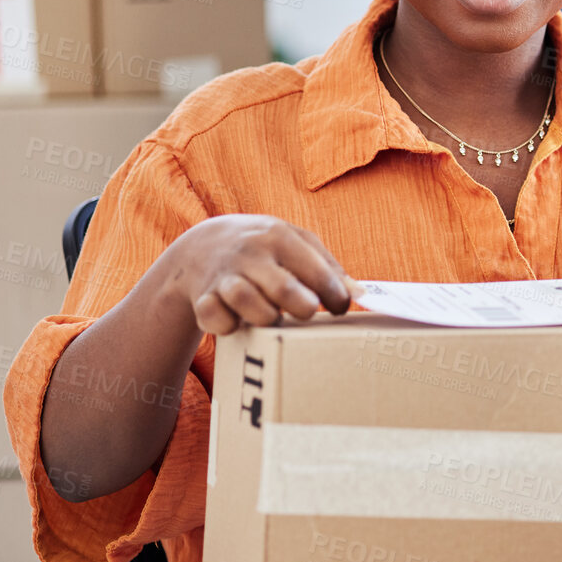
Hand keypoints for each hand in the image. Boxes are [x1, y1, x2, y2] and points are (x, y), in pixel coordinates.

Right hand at [162, 215, 355, 335]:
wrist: (203, 245)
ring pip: (248, 302)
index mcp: (278, 236)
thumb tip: (359, 293)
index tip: (340, 309)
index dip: (336, 297)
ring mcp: (224, 275)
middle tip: (306, 312)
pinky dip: (228, 325)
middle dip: (303, 308)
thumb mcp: (296, 243)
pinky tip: (237, 320)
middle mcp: (250, 253)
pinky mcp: (202, 298)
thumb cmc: (264, 248)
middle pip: (284, 290)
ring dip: (267, 317)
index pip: (318, 273)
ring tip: (273, 317)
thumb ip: (328, 266)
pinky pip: (216, 318)